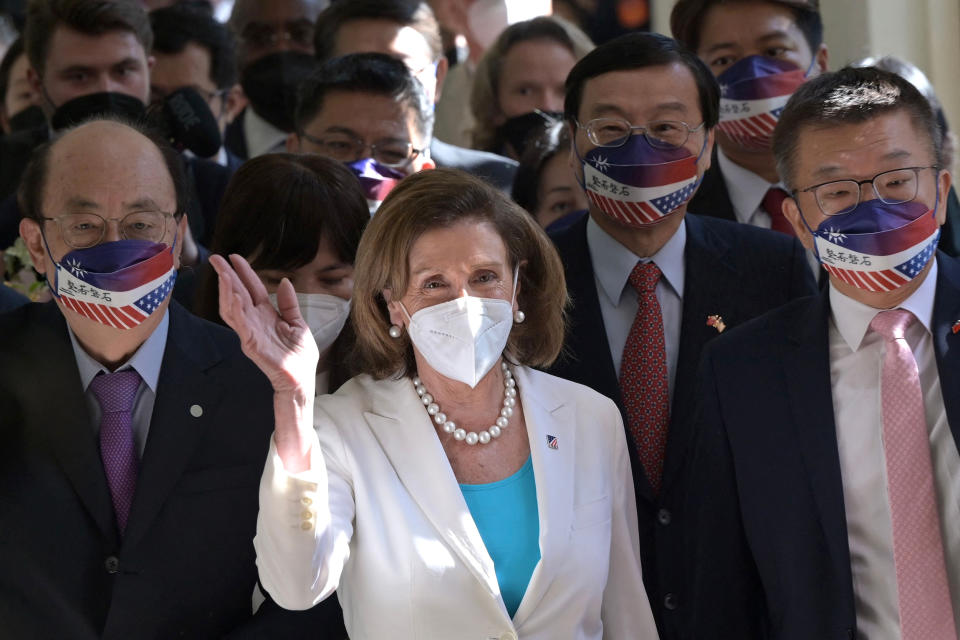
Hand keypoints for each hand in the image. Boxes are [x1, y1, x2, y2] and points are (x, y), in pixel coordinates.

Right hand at [210, 254, 317, 394]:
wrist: (301, 380)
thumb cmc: (299, 357)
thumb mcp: (298, 324)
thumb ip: (289, 304)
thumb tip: (285, 281)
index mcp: (266, 315)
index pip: (251, 288)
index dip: (243, 272)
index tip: (234, 257)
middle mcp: (255, 321)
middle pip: (237, 294)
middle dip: (226, 276)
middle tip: (216, 258)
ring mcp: (251, 332)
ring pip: (233, 308)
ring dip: (227, 290)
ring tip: (223, 274)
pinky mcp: (251, 344)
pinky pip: (240, 325)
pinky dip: (236, 310)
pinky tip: (234, 296)